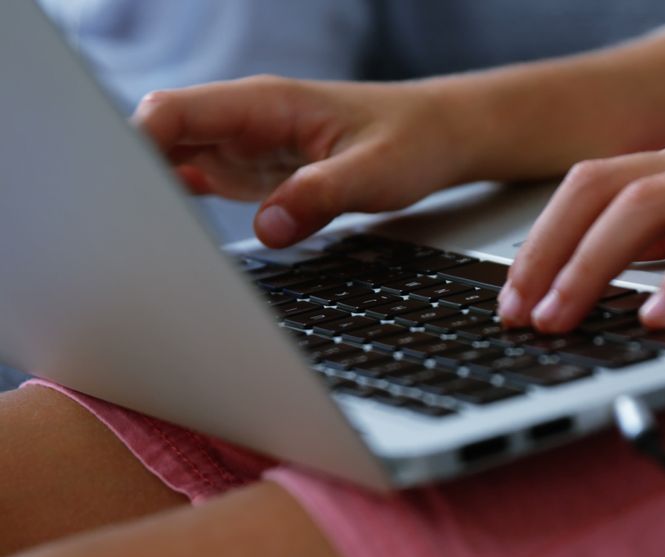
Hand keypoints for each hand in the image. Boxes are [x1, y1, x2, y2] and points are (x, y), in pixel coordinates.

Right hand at [134, 75, 475, 247]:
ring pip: (175, 161)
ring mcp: (246, 146)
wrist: (439, 136)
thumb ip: (321, 195)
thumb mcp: (375, 172)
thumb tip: (268, 228)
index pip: (175, 111)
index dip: (135, 144)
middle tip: (121, 228)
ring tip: (138, 240)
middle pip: (162, 137)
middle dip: (131, 174)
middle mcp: (245, 121)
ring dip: (152, 193)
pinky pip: (201, 182)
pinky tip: (171, 236)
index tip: (120, 188)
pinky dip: (180, 204)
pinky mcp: (256, 172)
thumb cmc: (412, 140)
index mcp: (265, 103)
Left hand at [499, 98, 664, 332]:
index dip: (544, 237)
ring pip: (648, 205)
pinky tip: (659, 317)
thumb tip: (632, 271)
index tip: (514, 295)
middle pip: (601, 189)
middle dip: (546, 252)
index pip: (596, 185)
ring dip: (592, 266)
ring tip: (562, 319)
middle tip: (516, 314)